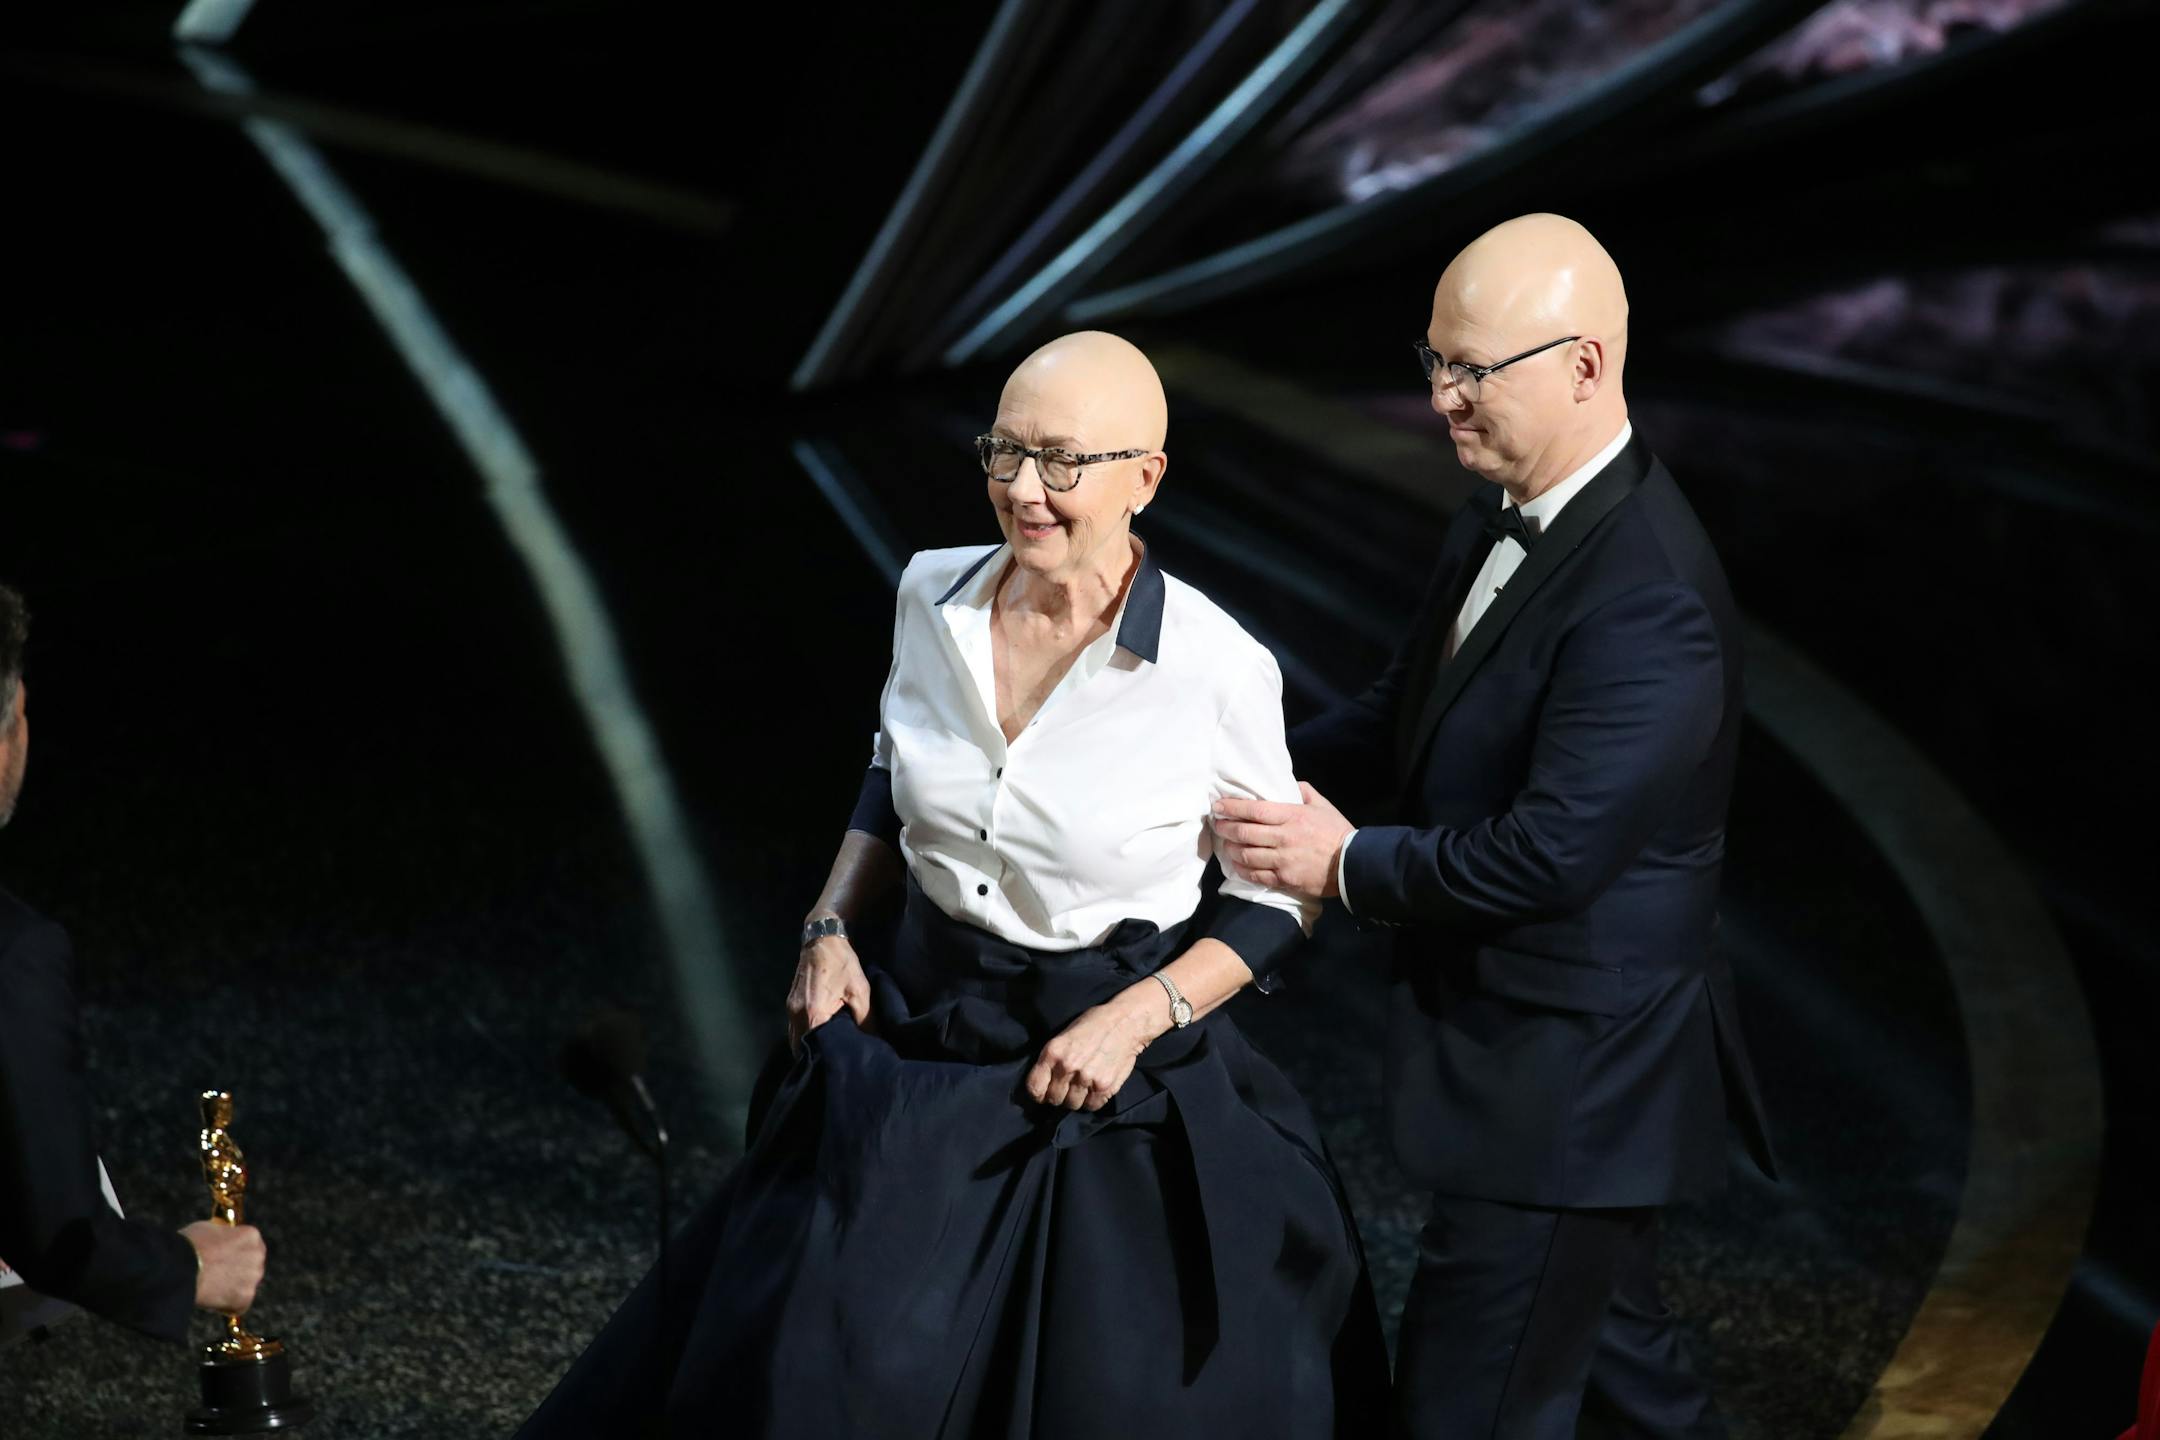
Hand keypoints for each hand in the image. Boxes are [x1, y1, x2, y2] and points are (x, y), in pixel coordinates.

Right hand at [182, 1219, 264, 1314]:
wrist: (179, 1268)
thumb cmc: (189, 1246)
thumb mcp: (209, 1228)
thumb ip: (223, 1235)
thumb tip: (221, 1241)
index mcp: (251, 1235)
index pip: (250, 1245)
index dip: (235, 1252)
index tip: (224, 1259)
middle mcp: (257, 1255)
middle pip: (252, 1265)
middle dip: (238, 1271)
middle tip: (218, 1276)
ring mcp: (252, 1277)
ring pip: (245, 1285)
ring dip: (232, 1288)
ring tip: (210, 1288)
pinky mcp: (244, 1298)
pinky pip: (237, 1305)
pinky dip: (225, 1305)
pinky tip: (210, 1299)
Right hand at [786, 930, 871, 1052]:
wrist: (822, 938)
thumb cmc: (842, 963)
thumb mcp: (860, 990)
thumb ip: (866, 1018)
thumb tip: (874, 1041)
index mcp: (813, 1012)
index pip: (814, 1048)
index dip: (825, 1059)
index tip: (837, 1067)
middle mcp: (796, 1014)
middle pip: (801, 1047)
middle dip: (814, 1057)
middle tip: (832, 1064)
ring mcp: (790, 1009)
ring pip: (795, 1039)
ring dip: (808, 1047)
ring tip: (826, 1054)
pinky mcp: (790, 1004)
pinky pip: (794, 1028)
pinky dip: (804, 1036)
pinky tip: (819, 1038)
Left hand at [1026, 988, 1161, 1111]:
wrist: (1126, 1022)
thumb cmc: (1094, 1024)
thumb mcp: (1064, 1035)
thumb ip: (1052, 1059)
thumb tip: (1044, 1083)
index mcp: (1053, 1052)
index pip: (1034, 1088)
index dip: (1039, 1094)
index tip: (1044, 1093)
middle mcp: (1067, 1066)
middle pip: (1054, 1099)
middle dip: (1059, 1096)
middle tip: (1069, 1087)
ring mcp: (1086, 1078)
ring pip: (1072, 1105)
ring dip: (1076, 1099)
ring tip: (1084, 1086)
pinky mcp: (1104, 1087)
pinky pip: (1091, 1106)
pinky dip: (1092, 1101)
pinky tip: (1095, 1088)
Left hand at [1213, 781, 1352, 900]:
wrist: (1353, 864)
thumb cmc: (1337, 832)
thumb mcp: (1323, 806)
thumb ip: (1304, 792)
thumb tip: (1288, 784)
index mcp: (1292, 816)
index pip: (1254, 810)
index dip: (1232, 808)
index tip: (1218, 806)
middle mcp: (1283, 838)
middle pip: (1244, 833)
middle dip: (1225, 828)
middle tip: (1217, 824)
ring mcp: (1282, 861)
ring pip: (1246, 855)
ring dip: (1231, 849)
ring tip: (1225, 844)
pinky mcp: (1284, 880)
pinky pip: (1256, 875)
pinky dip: (1242, 869)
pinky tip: (1236, 865)